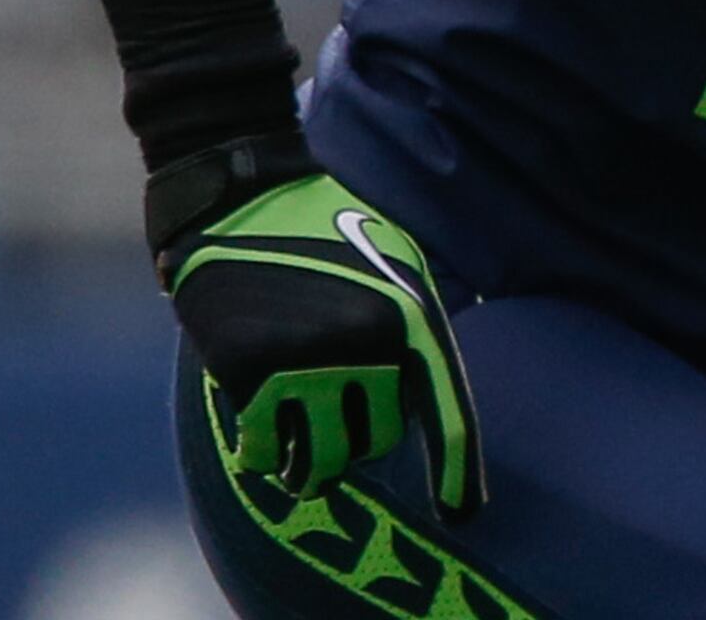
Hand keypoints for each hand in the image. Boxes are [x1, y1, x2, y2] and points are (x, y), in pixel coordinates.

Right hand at [152, 135, 484, 517]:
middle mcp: (364, 344)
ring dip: (309, 469)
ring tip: (300, 462)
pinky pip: (261, 448)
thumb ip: (411, 328)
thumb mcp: (395, 263)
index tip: (462, 513)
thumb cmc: (327, 228)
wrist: (245, 193)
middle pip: (374, 444)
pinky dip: (260, 455)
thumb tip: (423, 402)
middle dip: (357, 443)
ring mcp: (302, 358)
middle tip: (337, 423)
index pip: (444, 410)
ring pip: (317, 462)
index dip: (457, 468)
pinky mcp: (244, 368)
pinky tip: (258, 442)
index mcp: (410, 316)